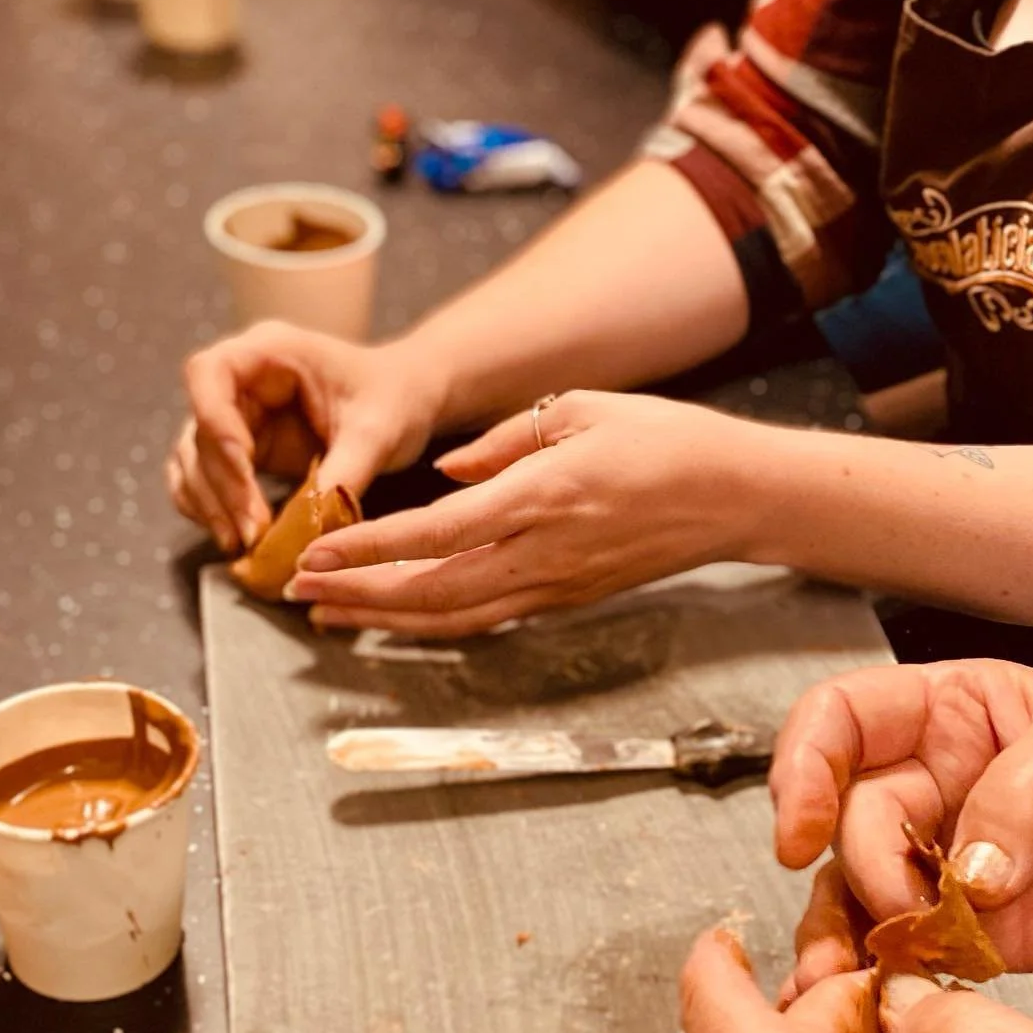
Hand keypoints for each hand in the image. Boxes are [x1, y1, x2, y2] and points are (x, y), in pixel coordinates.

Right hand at [168, 322, 441, 554]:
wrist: (408, 403)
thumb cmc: (396, 399)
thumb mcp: (377, 433)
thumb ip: (342, 476)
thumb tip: (308, 533)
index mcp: (269, 352)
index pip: (210, 373)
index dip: (215, 420)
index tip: (244, 464)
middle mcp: (241, 381)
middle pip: (201, 429)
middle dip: (223, 483)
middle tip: (253, 531)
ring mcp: (237, 417)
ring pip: (195, 460)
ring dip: (212, 504)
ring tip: (243, 544)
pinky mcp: (241, 452)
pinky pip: (205, 480)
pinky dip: (212, 509)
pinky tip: (235, 539)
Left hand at [288, 390, 754, 636]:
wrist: (734, 497)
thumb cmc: (664, 441)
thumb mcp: (581, 409)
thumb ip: (504, 441)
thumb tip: (446, 472)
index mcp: (542, 496)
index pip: (436, 531)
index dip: (370, 546)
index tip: (317, 549)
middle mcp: (544, 552)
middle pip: (433, 589)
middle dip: (359, 594)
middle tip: (299, 589)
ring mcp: (556, 584)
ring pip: (455, 617)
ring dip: (386, 619)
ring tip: (329, 612)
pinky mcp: (566, 598)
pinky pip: (487, 618)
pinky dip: (433, 623)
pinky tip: (397, 617)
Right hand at [772, 660, 1032, 991]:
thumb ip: (1025, 793)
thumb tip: (963, 870)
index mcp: (963, 710)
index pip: (845, 719)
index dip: (804, 765)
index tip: (799, 826)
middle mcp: (948, 782)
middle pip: (850, 816)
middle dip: (860, 862)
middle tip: (903, 902)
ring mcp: (963, 861)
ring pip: (864, 889)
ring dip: (849, 929)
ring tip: (858, 970)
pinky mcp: (990, 936)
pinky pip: (916, 950)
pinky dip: (893, 974)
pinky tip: (889, 990)